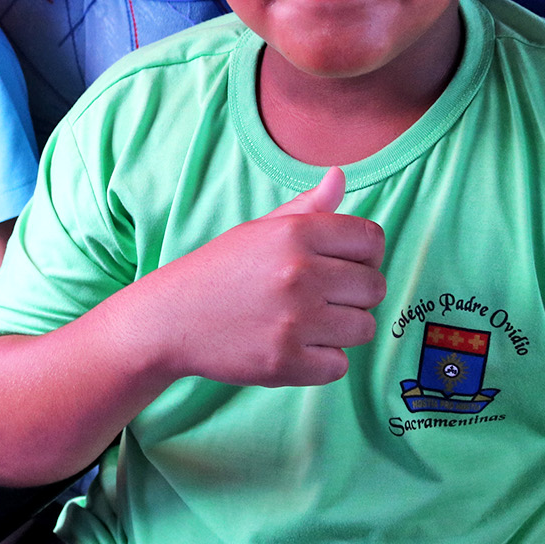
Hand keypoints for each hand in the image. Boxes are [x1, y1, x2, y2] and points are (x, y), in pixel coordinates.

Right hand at [133, 166, 384, 387]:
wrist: (169, 319)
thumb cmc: (219, 271)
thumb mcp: (259, 231)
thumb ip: (307, 207)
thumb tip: (340, 176)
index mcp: (296, 233)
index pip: (372, 240)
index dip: (366, 256)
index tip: (345, 267)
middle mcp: (299, 273)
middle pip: (375, 287)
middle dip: (355, 296)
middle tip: (322, 299)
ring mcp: (294, 320)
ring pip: (363, 329)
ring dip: (341, 331)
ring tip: (306, 324)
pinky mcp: (286, 362)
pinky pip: (339, 366)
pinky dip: (321, 362)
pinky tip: (293, 347)